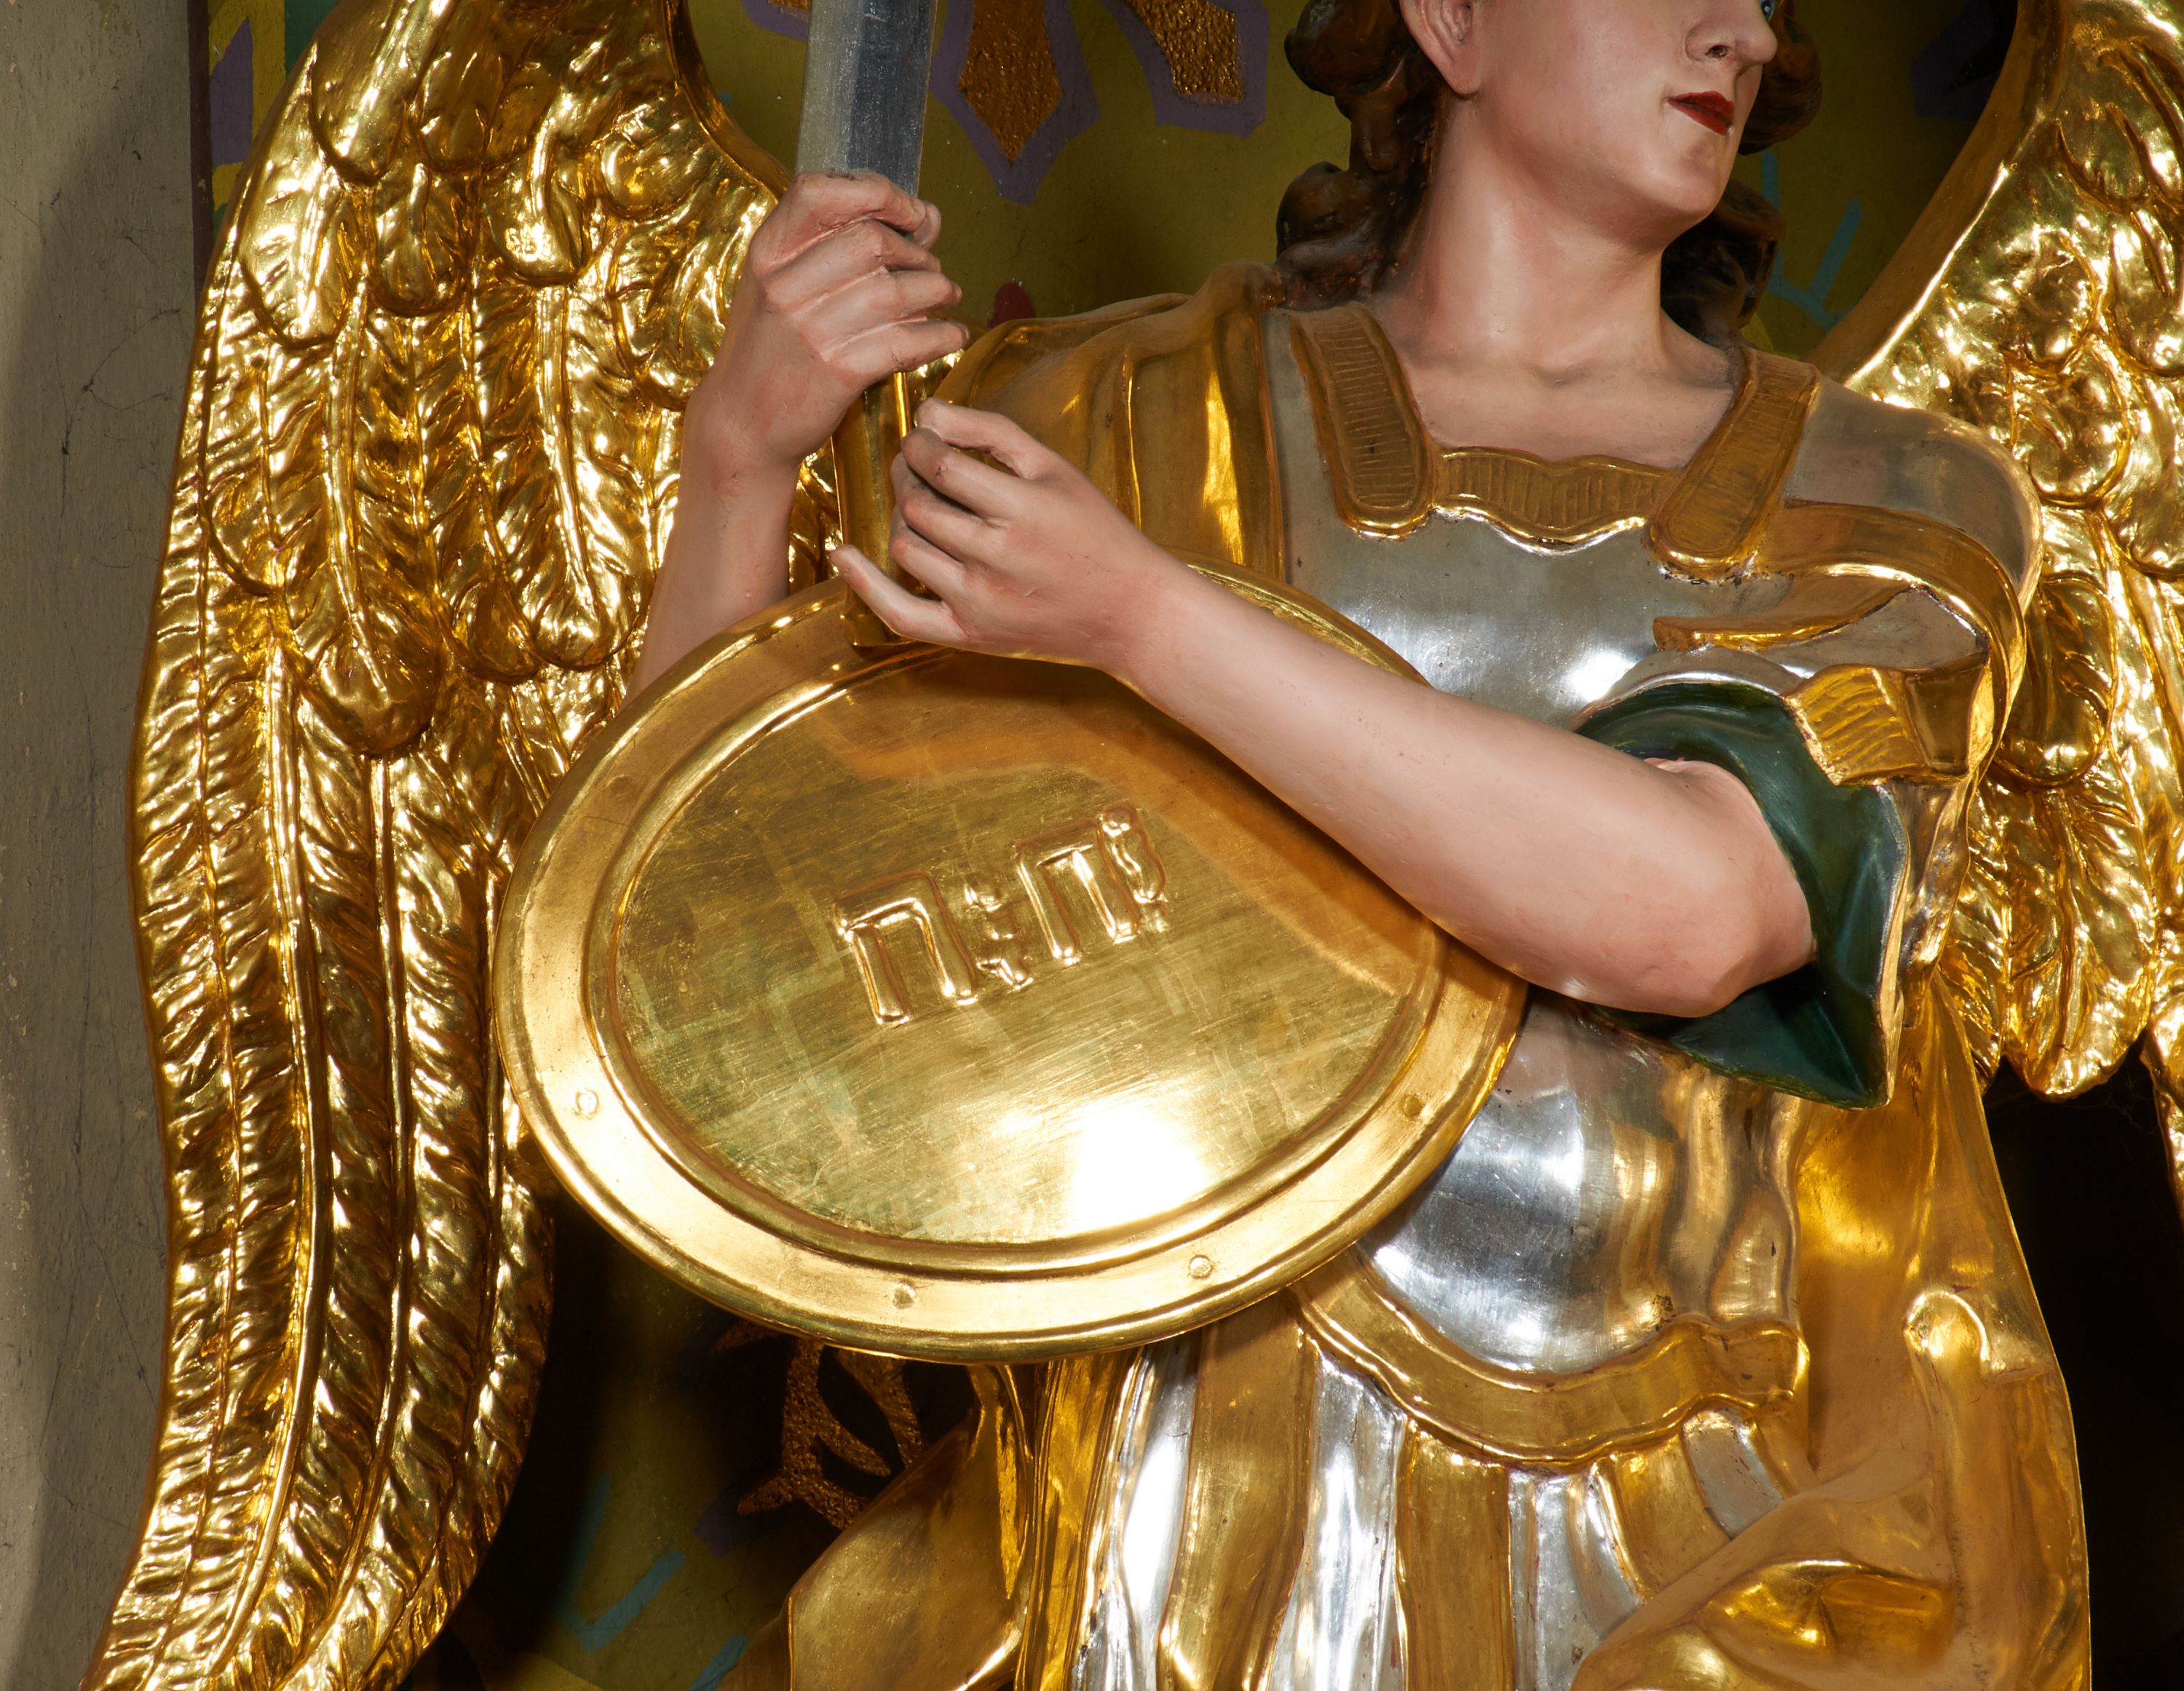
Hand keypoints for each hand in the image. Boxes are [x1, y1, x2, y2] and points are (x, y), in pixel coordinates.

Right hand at [680, 173, 970, 490]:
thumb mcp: (787, 285)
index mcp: (767, 251)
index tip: (911, 214)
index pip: (820, 192)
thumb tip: (929, 217)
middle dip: (915, 252)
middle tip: (930, 269)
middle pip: (871, 240)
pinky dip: (940, 336)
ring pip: (894, 290)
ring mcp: (809, 330)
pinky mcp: (837, 373)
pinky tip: (952, 336)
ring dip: (935, 290)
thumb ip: (847, 244)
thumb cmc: (774, 348)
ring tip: (945, 295)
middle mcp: (783, 285)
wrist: (742, 422)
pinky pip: (905, 341)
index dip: (877, 193)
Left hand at [832, 400, 1185, 674]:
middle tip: (917, 467)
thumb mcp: (1055, 469)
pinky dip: (864, 584)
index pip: (942, 466)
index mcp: (1024, 509)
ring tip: (921, 505)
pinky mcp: (970, 635)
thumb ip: (990, 433)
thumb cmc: (1094, 532)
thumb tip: (926, 413)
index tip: (924, 440)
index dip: (920, 445)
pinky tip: (843, 555)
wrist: (1129, 613)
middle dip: (908, 477)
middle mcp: (998, 558)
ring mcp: (980, 602)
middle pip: (918, 505)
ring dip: (903, 519)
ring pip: (906, 547)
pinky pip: (900, 613)